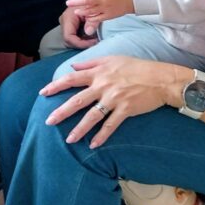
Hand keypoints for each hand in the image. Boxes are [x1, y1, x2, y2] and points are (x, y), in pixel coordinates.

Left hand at [40, 56, 188, 147]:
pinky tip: (93, 145)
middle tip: (49, 122)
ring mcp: (114, 99)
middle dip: (62, 112)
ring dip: (79, 129)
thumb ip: (90, 63)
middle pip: (77, 100)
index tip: (43, 93)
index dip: (56, 85)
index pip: (71, 79)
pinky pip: (111, 125)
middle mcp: (103, 86)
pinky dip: (102, 136)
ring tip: (68, 140)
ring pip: (92, 116)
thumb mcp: (112, 59)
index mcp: (98, 73)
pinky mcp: (126, 110)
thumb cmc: (136, 67)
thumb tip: (73, 66)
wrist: (161, 78)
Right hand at [58, 6, 97, 48]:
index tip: (93, 42)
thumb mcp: (94, 12)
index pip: (69, 37)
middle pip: (68, 40)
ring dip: (81, 42)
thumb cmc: (91, 2)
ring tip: (93, 39)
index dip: (80, 43)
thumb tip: (89, 33)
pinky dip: (81, 38)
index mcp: (68, 18)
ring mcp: (65, 24)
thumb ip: (92, 22)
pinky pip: (72, 36)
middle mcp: (64, 22)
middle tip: (94, 42)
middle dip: (81, 44)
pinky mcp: (69, 25)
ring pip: (70, 40)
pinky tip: (89, 36)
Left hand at [66, 0, 133, 34]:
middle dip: (77, 2)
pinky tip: (86, 17)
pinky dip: (91, 18)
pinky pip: (98, 18)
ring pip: (92, 11)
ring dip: (82, 12)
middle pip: (89, 1)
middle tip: (68, 3)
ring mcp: (106, 8)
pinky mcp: (108, 15)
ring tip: (76, 12)